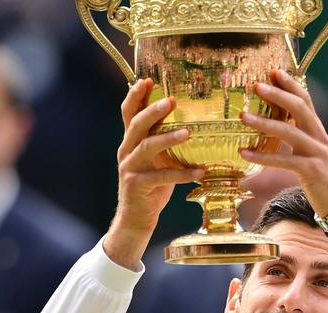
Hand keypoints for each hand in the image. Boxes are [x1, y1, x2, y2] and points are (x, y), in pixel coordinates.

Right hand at [104, 79, 203, 269]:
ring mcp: (130, 168)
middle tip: (171, 100)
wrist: (136, 217)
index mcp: (130, 141)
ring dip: (168, 138)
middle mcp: (127, 151)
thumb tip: (188, 122)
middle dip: (153, 111)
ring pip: (147, 147)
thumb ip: (162, 141)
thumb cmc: (151, 185)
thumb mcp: (156, 159)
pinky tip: (200, 172)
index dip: (135, 95)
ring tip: (188, 133)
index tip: (147, 79)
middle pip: (136, 124)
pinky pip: (162, 177)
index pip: (128, 113)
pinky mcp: (138, 185)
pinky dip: (182, 173)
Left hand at [239, 69, 327, 216]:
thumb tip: (277, 120)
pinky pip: (284, 160)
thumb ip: (298, 135)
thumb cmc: (319, 176)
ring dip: (264, 122)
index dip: (290, 84)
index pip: (305, 99)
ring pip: (289, 131)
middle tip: (256, 85)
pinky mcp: (311, 170)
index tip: (273, 71)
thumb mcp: (310, 151)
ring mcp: (317, 152)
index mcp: (317, 129)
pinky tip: (244, 153)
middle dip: (277, 94)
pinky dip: (262, 156)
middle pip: (299, 108)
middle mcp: (319, 136)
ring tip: (243, 117)